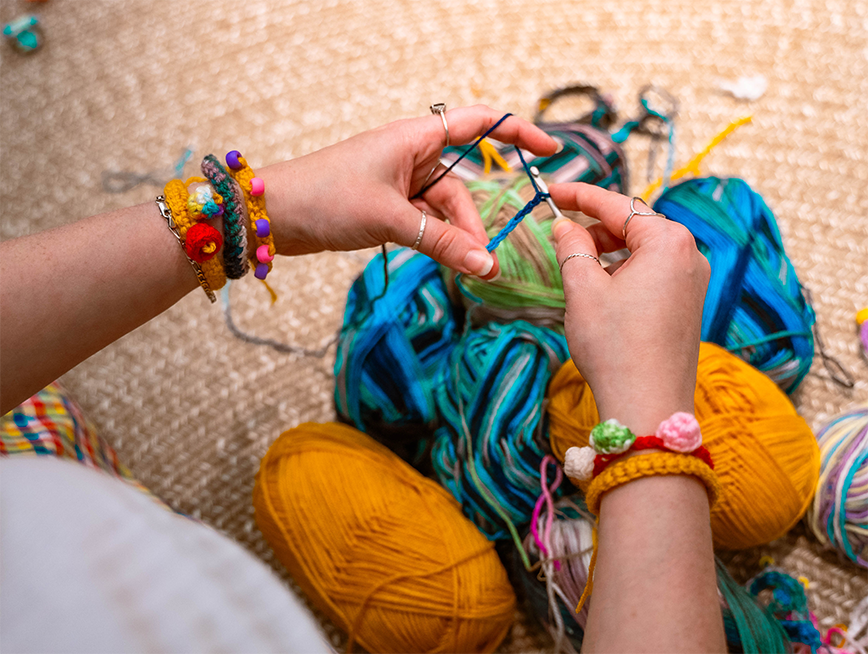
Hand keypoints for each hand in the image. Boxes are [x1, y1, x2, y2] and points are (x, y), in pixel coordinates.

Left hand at [258, 106, 556, 276]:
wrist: (274, 214)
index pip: (477, 124)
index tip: (551, 151)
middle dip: (473, 221)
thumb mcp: (391, 220)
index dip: (517, 133)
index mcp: (414, 138)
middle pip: (462, 184)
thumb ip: (442, 242)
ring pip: (443, 209)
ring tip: (463, 267)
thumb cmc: (327, 198)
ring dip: (454, 237)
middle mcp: (410, 155)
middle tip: (482, 261)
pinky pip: (424, 220)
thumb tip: (489, 267)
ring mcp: (398, 181)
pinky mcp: (387, 205)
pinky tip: (443, 260)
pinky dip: (435, 239)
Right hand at [549, 184, 710, 434]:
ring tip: (576, 264)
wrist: (648, 406)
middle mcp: (689, 253)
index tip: (550, 191)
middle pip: (634, 223)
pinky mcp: (689, 303)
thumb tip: (564, 226)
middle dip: (595, 225)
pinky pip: (654, 271)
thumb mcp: (583, 289)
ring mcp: (694, 280)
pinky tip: (601, 286)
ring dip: (608, 249)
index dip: (578, 195)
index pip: (616, 204)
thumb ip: (571, 248)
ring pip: (643, 248)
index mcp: (667, 240)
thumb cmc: (615, 346)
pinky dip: (625, 269)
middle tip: (559, 234)